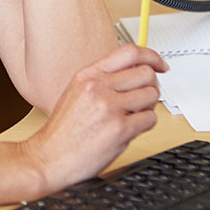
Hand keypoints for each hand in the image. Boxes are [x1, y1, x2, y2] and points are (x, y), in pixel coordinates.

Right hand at [21, 45, 168, 193]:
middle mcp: (98, 87)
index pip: (130, 52)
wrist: (49, 157)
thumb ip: (103, 79)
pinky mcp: (120, 129)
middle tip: (144, 98)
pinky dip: (145, 125)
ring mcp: (109, 107)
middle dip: (151, 86)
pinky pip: (150, 119)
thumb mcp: (77, 92)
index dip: (151, 56)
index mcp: (88, 75)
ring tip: (133, 116)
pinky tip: (130, 129)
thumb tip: (135, 73)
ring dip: (148, 107)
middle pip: (146, 73)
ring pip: (151, 95)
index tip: (160, 64)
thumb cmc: (64, 130)